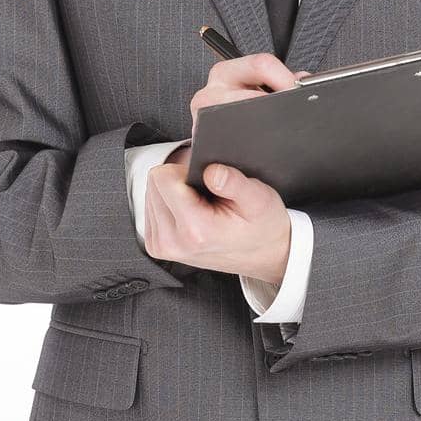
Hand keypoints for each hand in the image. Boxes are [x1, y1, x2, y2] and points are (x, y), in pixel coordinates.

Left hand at [143, 53, 309, 280]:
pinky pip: (153, 201)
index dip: (187, 162)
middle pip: (155, 177)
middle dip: (182, 169)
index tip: (211, 161)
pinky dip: (174, 194)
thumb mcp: (262, 203)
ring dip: (177, 181)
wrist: (269, 259)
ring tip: (208, 187)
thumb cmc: (267, 227)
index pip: (163, 177)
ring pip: (151, 187)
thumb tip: (214, 170)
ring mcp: (163, 243)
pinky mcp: (160, 242)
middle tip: (212, 172)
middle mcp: (171, 241)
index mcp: (194, 231)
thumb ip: (239, 186)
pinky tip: (200, 196)